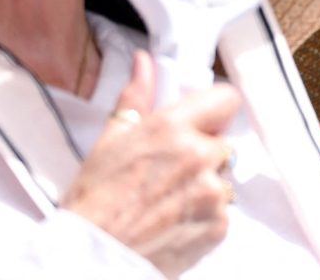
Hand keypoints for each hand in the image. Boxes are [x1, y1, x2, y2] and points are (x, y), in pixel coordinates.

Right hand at [61, 51, 240, 277]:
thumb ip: (136, 96)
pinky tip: (175, 220)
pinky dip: (206, 214)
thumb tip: (144, 62)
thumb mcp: (111, 139)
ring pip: (225, 177)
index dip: (216, 109)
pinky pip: (224, 210)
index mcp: (173, 128)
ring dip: (207, 184)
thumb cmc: (95, 199)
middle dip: (205, 150)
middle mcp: (200, 156)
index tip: (203, 121)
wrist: (92, 256)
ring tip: (169, 199)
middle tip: (172, 169)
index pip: (227, 99)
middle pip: (224, 141)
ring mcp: (213, 193)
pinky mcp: (219, 225)